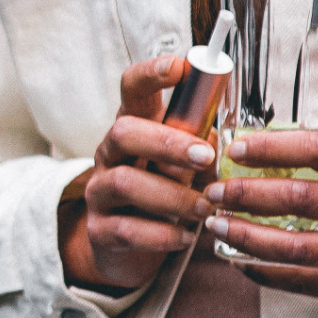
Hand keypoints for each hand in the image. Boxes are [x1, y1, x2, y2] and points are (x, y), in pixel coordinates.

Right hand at [59, 56, 223, 291]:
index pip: (132, 89)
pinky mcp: (100, 231)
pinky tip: (186, 236)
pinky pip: (127, 230)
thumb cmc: (162, 194)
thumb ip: (196, 150)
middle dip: (167, 142)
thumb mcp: (181, 166)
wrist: (128, 251)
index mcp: (134, 129)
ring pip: (125, 183)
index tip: (179, 66)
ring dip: (172, 195)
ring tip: (204, 208)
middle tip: (205, 158)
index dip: (150, 74)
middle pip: (124, 132)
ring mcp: (100, 192)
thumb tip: (218, 142)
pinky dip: (162, 234)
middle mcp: (110, 155)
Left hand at [201, 129, 317, 306]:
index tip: (236, 149)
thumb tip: (268, 147)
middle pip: (297, 200)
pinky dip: (267, 272)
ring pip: (294, 247)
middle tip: (214, 191)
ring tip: (217, 225)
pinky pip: (306, 282)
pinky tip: (242, 260)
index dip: (271, 148)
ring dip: (246, 236)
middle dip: (245, 196)